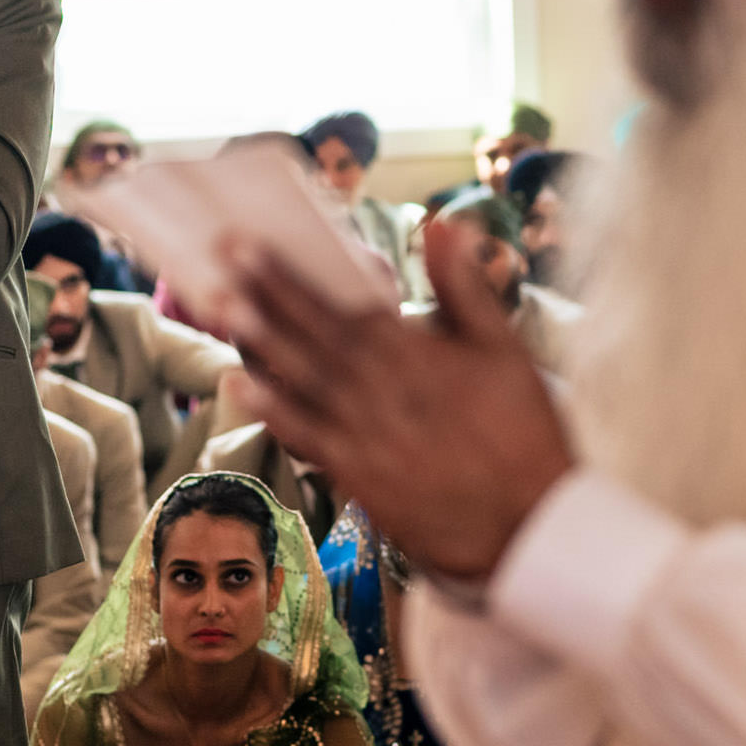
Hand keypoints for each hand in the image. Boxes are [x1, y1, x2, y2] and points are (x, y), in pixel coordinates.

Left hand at [221, 221, 572, 581]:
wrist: (526, 522)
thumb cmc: (523, 431)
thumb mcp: (507, 349)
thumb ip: (466, 288)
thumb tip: (444, 223)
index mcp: (413, 355)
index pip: (339, 306)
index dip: (289, 277)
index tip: (248, 247)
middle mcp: (379, 391)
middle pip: (309, 335)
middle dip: (262, 296)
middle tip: (218, 261)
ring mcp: (364, 435)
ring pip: (300, 379)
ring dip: (258, 342)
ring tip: (220, 307)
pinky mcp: (359, 476)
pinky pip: (305, 436)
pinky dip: (272, 410)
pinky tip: (239, 385)